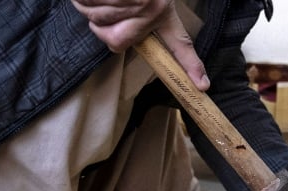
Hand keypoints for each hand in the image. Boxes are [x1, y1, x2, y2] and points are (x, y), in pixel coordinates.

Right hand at [71, 0, 209, 89]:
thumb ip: (143, 16)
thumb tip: (121, 41)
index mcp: (164, 8)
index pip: (181, 42)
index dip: (192, 65)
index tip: (203, 85)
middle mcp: (149, 7)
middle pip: (116, 41)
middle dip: (103, 27)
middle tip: (106, 6)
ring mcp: (128, 1)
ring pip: (96, 22)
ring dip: (90, 7)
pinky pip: (84, 7)